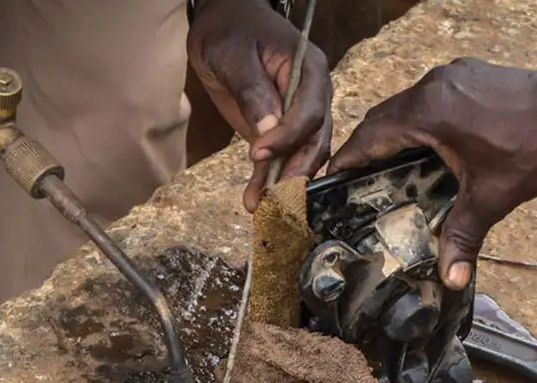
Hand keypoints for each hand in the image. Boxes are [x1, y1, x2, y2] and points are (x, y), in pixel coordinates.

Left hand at [188, 0, 331, 211]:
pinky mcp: (279, 131)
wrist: (222, 23)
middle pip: (314, 140)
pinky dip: (268, 180)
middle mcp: (312, 96)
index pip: (309, 111)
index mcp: (309, 70)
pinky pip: (280, 159)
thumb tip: (269, 128)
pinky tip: (254, 200)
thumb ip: (253, 90)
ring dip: (282, 183)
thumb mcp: (234, 55)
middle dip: (295, 170)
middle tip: (274, 196)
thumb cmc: (230, 30)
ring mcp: (298, 116)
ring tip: (259, 205)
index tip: (260, 152)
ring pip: (301, 155)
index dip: (289, 136)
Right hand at [328, 38, 536, 290]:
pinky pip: (429, 100)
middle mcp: (434, 86)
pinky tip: (427, 152)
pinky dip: (418, 124)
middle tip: (354, 184)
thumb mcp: (494, 197)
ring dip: (393, 136)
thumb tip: (450, 278)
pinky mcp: (470, 77)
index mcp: (429, 111)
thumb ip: (463, 235)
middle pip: (382, 118)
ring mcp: (453, 77)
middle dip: (365, 150)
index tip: (330, 182)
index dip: (346, 160)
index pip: (370, 135)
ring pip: (405, 106)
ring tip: (386, 171)